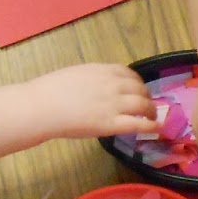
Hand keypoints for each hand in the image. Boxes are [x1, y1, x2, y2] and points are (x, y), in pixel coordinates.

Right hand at [33, 63, 158, 139]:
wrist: (42, 106)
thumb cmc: (50, 91)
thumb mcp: (76, 74)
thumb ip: (93, 78)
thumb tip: (101, 85)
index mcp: (103, 70)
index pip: (129, 73)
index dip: (137, 82)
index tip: (137, 89)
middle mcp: (113, 84)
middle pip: (139, 88)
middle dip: (146, 96)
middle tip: (147, 105)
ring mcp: (114, 104)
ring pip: (143, 105)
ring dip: (151, 110)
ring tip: (152, 117)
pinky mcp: (112, 124)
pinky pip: (138, 123)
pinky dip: (151, 125)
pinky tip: (156, 128)